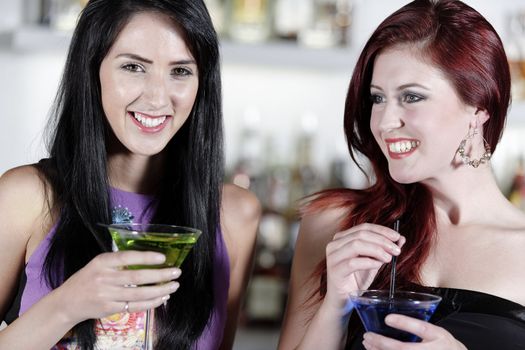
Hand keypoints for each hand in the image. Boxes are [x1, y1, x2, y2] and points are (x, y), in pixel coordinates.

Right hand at [53, 251, 181, 323]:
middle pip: (137, 277)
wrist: (67, 302)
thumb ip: (118, 261)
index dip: (146, 257)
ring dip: (160, 290)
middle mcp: (104, 278)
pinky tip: (162, 297)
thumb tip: (148, 258)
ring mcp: (106, 295)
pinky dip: (151, 302)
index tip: (163, 257)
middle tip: (176, 272)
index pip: (126, 257)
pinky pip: (135, 306)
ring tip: (174, 285)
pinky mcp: (109, 309)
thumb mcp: (98, 264)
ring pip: (139, 294)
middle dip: (160, 275)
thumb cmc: (87, 279)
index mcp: (101, 262)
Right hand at [323, 223, 404, 310]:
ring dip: (376, 250)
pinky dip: (369, 262)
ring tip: (388, 258)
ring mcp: (332, 257)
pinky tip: (378, 265)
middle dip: (382, 240)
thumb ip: (384, 249)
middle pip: (361, 234)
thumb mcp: (373, 262)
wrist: (343, 301)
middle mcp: (334, 244)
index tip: (397, 237)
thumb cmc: (356, 280)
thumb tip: (400, 239)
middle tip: (396, 250)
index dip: (382, 230)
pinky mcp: (334, 271)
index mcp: (342, 238)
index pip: (364, 227)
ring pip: (356, 245)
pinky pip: (353, 263)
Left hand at [362, 314, 466, 349]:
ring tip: (368, 344)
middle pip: (403, 349)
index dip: (404, 323)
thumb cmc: (443, 345)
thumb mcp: (435, 331)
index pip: (421, 329)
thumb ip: (417, 325)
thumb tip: (390, 318)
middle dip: (382, 343)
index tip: (388, 318)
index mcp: (437, 337)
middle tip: (368, 336)